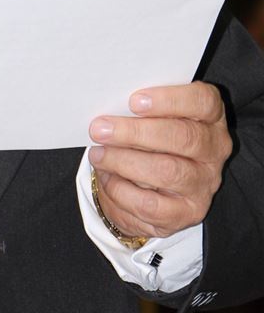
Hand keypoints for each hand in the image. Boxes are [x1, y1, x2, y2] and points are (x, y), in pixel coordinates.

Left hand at [88, 81, 231, 239]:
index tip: (134, 101)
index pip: (204, 101)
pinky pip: (151, 205)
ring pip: (167, 171)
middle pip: (183, 136)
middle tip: (100, 129)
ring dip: (124, 161)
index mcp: (211, 118)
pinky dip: (122, 190)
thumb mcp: (151, 120)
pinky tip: (106, 177)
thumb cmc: (149, 141)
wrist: (149, 188)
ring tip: (98, 153)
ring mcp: (204, 184)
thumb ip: (140, 111)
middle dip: (136, 132)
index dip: (170, 99)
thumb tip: (111, 109)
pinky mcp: (187, 213)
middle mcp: (214, 150)